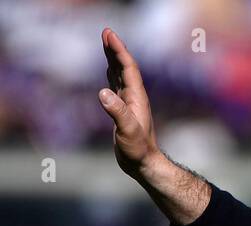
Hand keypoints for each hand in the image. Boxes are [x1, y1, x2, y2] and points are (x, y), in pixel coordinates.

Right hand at [98, 27, 159, 179]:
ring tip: (106, 44)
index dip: (118, 50)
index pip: (128, 68)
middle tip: (106, 32)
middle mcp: (134, 97)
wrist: (143, 164)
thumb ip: (117, 112)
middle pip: (124, 67)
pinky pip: (116, 86)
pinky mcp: (123, 111)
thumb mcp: (127, 130)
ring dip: (113, 59)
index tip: (108, 34)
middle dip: (115, 49)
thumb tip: (102, 93)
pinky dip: (111, 74)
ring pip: (120, 75)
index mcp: (136, 98)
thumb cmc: (137, 149)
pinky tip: (109, 70)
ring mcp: (129, 103)